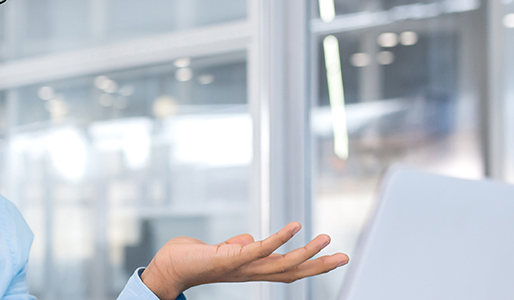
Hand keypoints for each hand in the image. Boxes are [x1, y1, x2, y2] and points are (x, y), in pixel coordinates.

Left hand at [141, 222, 348, 298]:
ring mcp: (243, 267)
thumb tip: (249, 240)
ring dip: (307, 253)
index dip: (311, 265)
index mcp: (252, 270)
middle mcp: (252, 272)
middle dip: (320, 266)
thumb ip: (238, 246)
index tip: (333, 257)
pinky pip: (261, 249)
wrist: (169, 268)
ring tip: (326, 239)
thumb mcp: (222, 251)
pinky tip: (296, 226)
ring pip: (282, 264)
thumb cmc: (192, 259)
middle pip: (293, 272)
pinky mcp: (232, 259)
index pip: (287, 270)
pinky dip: (280, 238)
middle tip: (345, 257)